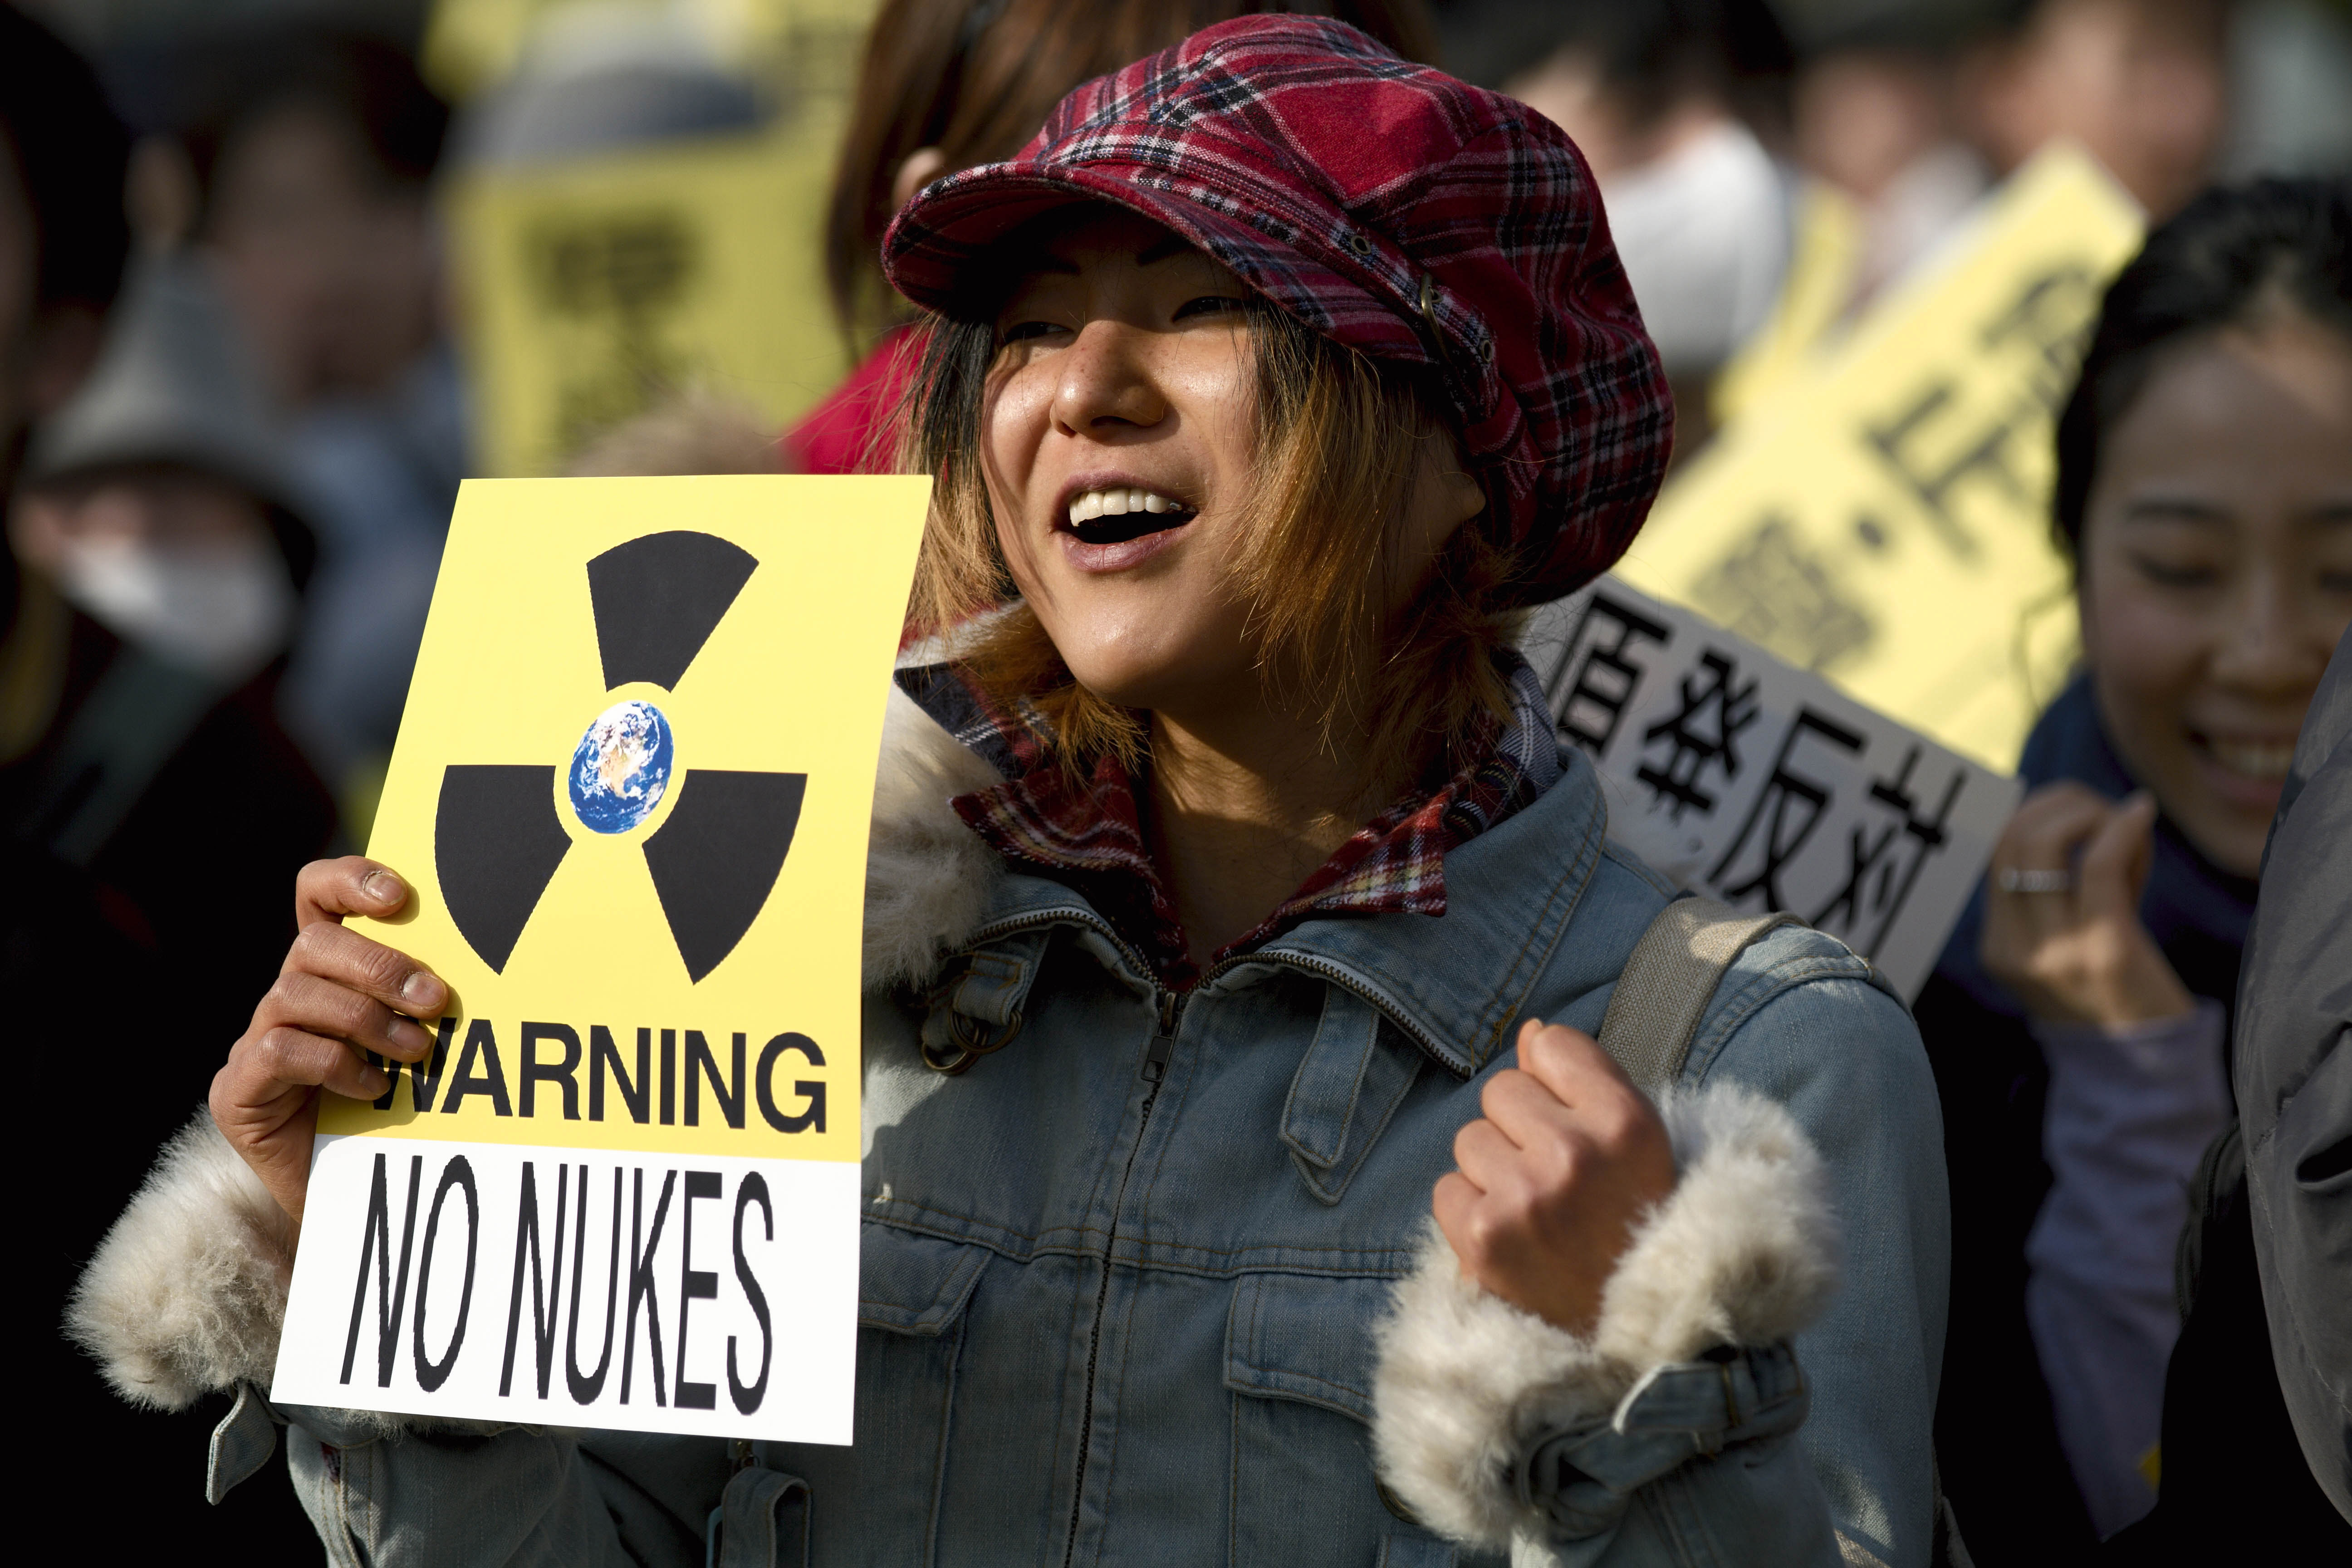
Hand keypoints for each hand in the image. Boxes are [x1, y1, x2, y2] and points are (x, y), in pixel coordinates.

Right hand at [209, 858, 447, 1225]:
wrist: (360, 1198)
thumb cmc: (403, 1112)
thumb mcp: (423, 1042)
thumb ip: (431, 1000)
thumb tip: (490, 965)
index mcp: (329, 973)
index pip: (317, 895)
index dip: (349, 879)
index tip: (399, 895)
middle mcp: (287, 997)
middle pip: (314, 944)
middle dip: (380, 966)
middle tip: (436, 1000)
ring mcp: (255, 1041)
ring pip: (296, 994)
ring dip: (366, 1019)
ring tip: (417, 1052)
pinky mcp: (238, 1091)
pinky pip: (278, 1051)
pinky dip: (334, 1064)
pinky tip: (374, 1088)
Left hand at [1433, 1020, 1677, 1337]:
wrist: (1637, 1340)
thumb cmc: (1638, 1228)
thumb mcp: (1638, 1148)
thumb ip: (1585, 1080)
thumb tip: (1531, 1032)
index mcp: (1626, 1121)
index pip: (1552, 1045)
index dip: (1555, 1082)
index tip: (1573, 1122)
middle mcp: (1575, 1153)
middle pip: (1502, 1090)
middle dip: (1520, 1127)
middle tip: (1556, 1181)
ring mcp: (1525, 1196)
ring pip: (1470, 1138)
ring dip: (1494, 1170)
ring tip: (1536, 1213)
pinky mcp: (1482, 1236)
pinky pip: (1447, 1188)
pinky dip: (1469, 1211)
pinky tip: (1511, 1237)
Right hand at [1980, 783, 2194, 1028]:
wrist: (2149, 1070)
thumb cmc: (2117, 995)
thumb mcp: (2066, 943)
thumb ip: (2057, 888)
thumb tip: (2068, 808)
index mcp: (1998, 948)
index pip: (1994, 853)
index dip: (2032, 814)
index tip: (2071, 808)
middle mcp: (2015, 948)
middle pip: (2012, 839)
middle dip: (2057, 804)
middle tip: (2098, 806)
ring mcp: (2055, 950)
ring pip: (2047, 843)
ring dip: (2088, 812)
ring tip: (2123, 819)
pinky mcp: (2103, 948)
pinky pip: (2098, 863)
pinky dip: (2121, 826)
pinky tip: (2141, 813)